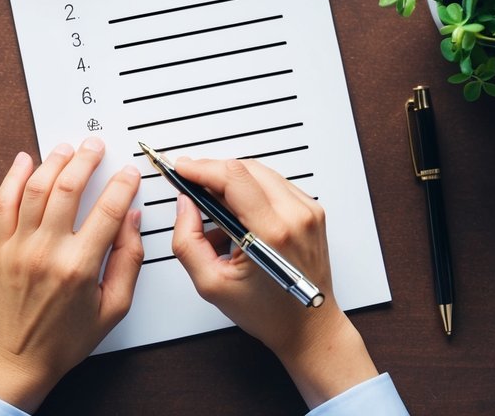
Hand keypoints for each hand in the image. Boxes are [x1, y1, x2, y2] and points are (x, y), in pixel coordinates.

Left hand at [0, 139, 142, 411]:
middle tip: (96, 146)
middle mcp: (47, 252)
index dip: (122, 185)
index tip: (129, 173)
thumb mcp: (113, 307)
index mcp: (79, 267)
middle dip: (87, 160)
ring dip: (54, 161)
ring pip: (36, 188)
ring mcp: (19, 247)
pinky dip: (14, 177)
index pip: (107, 210)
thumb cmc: (65, 339)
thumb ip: (128, 260)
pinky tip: (25, 160)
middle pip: (68, 188)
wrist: (18, 359)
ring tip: (67, 148)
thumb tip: (132, 220)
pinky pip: (3, 203)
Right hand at [169, 157, 377, 407]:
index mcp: (272, 233)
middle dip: (213, 171)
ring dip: (232, 181)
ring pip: (260, 172)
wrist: (309, 326)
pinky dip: (251, 191)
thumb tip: (184, 205)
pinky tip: (238, 214)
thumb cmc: (268, 312)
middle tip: (191, 184)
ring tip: (213, 207)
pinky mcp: (312, 211)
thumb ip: (188, 241)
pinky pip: (275, 185)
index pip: (233, 178)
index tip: (182, 168)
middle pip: (246, 168)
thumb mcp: (211, 284)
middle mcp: (295, 216)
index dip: (202, 168)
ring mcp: (308, 211)